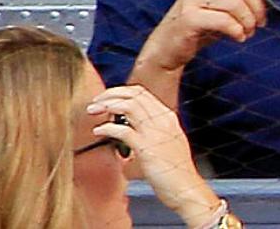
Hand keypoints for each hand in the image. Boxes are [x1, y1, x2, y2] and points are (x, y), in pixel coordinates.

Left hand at [89, 85, 222, 228]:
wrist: (186, 188)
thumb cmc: (175, 170)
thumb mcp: (168, 142)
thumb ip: (153, 131)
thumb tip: (132, 127)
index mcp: (167, 117)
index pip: (141, 93)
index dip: (120, 92)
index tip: (106, 98)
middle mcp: (162, 120)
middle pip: (133, 95)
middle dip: (110, 94)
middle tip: (95, 102)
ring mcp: (155, 132)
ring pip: (128, 106)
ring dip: (106, 105)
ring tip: (93, 111)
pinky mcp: (147, 147)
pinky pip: (123, 130)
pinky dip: (107, 128)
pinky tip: (98, 131)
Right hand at [139, 0, 276, 71]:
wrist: (169, 46)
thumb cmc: (202, 23)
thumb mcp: (222, 2)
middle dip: (259, 8)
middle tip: (259, 23)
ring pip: (237, 4)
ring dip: (249, 22)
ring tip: (247, 32)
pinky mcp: (189, 17)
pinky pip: (225, 21)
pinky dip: (238, 31)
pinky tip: (238, 37)